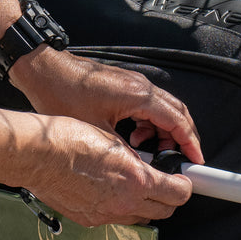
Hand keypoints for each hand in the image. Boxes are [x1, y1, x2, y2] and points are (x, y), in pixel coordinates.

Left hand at [10, 46, 203, 165]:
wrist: (44, 71)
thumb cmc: (63, 94)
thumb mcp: (95, 131)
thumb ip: (121, 150)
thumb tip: (139, 168)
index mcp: (139, 95)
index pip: (177, 120)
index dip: (190, 142)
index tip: (196, 158)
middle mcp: (140, 86)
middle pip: (176, 113)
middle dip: (180, 138)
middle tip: (179, 159)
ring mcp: (132, 84)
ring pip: (161, 110)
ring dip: (160, 132)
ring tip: (148, 151)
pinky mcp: (123, 86)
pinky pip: (146, 107)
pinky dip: (146, 124)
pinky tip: (132, 138)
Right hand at [21, 115, 193, 228]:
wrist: (37, 155)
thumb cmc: (69, 140)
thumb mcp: (115, 142)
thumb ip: (137, 161)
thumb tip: (148, 168)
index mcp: (137, 181)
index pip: (178, 194)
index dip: (184, 186)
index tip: (182, 180)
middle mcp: (123, 203)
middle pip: (163, 212)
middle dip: (168, 198)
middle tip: (164, 183)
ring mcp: (104, 215)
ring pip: (138, 218)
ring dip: (143, 205)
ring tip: (134, 186)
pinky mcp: (87, 220)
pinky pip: (113, 219)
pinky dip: (118, 208)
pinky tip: (109, 191)